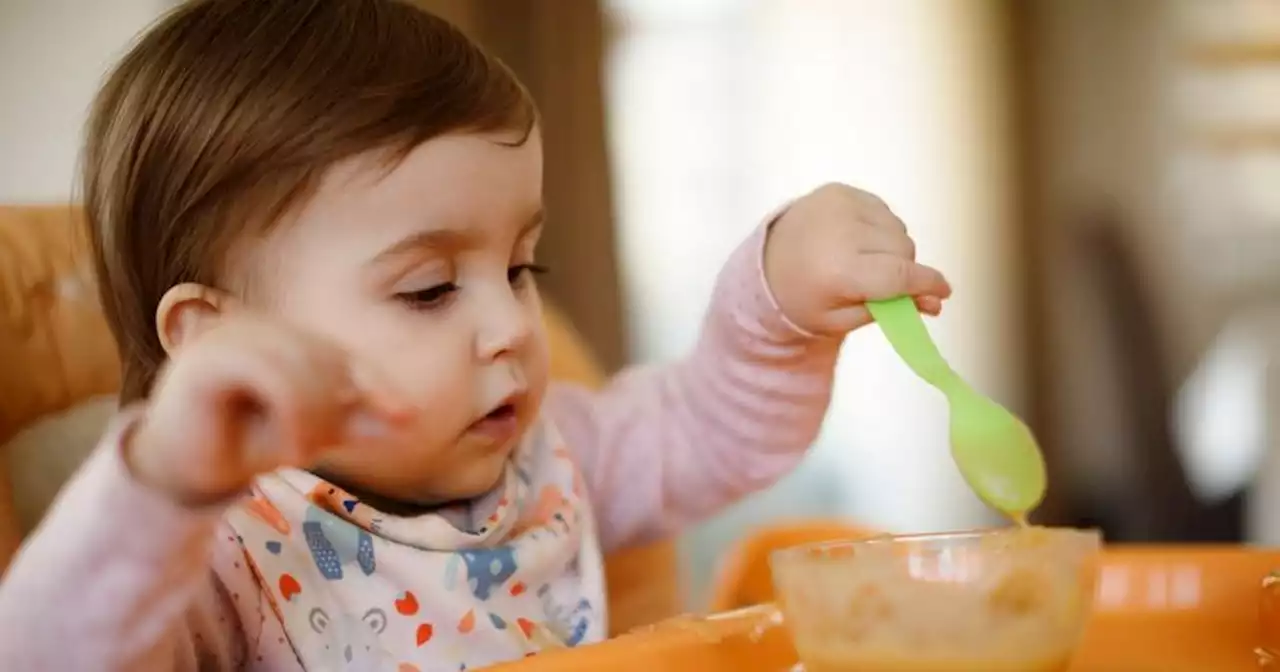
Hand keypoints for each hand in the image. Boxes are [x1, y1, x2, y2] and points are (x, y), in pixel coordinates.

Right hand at [125, 314, 412, 503]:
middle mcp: (256, 328)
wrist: (178, 474)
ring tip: (306, 453)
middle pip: (324, 355)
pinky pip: (268, 372)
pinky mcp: (206, 356)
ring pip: (299, 361)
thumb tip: (407, 418)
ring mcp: (227, 335)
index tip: (405, 418)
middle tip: (328, 448)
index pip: (340, 354)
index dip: (373, 383)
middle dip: (339, 404)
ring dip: (316, 413)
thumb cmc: (239, 446)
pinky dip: (293, 411)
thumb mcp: (308, 434)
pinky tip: (293, 449)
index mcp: (281, 339)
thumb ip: (350, 420)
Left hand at [764, 183, 951, 336]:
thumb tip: (936, 303)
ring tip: (864, 262)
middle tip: (886, 285)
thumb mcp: (843, 319)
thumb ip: (891, 310)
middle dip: (904, 270)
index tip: (944, 293)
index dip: (928, 284)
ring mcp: (839, 205)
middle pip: (904, 249)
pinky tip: (856, 241)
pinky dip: (879, 229)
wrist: (764, 264)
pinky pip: (883, 211)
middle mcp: (840, 231)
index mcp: (838, 270)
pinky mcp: (838, 190)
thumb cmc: (805, 299)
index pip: (900, 274)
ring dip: (892, 248)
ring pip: (897, 228)